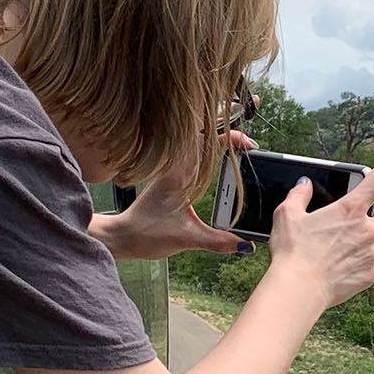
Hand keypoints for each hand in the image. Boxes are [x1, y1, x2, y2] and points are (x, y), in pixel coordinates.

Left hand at [90, 135, 249, 261]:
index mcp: (179, 173)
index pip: (207, 142)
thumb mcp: (187, 239)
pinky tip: (221, 159)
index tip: (250, 145)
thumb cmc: (146, 233)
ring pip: (198, 142)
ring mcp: (172, 170)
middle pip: (205, 134)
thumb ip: (218, 242)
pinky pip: (193, 155)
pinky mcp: (171, 177)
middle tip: (250, 136)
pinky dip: (209, 150)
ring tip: (241, 144)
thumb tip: (246, 244)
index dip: (231, 137)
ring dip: (218, 138)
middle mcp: (176, 166)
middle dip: (228, 129)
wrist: (123, 236)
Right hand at [265, 164, 373, 308]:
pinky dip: (361, 267)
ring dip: (371, 244)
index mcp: (350, 209)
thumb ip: (298, 195)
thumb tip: (304, 185)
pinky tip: (341, 269)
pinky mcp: (369, 276)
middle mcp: (367, 230)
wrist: (299, 288)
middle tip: (364, 224)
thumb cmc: (293, 251)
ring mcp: (371, 255)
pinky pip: (372, 267)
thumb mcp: (287, 215)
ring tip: (347, 249)